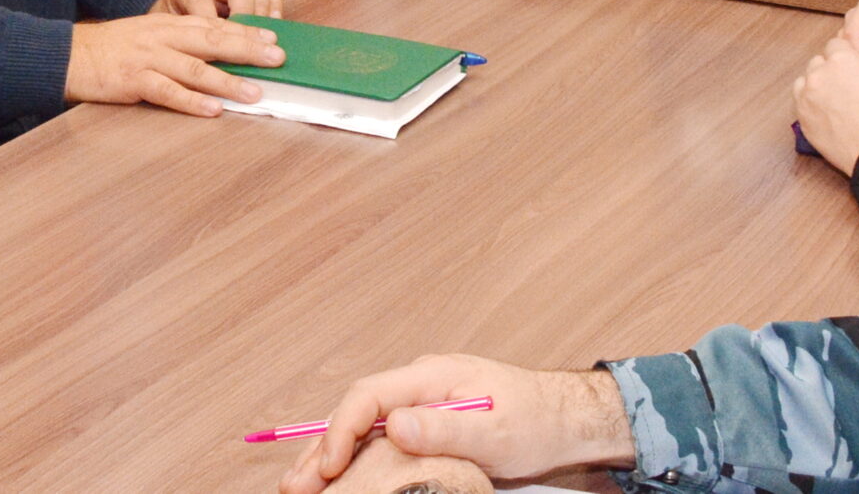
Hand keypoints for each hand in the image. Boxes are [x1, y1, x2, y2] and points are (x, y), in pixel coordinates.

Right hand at [63, 13, 284, 115]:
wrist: (66, 54)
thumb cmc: (111, 49)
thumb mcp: (147, 35)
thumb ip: (179, 41)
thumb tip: (218, 52)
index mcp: (167, 24)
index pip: (214, 25)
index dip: (246, 32)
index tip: (274, 39)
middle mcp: (162, 37)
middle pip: (211, 41)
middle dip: (247, 50)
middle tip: (278, 59)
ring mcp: (147, 58)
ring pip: (194, 68)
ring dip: (227, 81)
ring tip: (254, 92)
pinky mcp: (132, 81)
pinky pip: (166, 91)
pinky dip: (191, 101)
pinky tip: (213, 110)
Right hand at [278, 356, 631, 493]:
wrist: (564, 419)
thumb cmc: (536, 421)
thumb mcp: (497, 430)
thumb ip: (447, 427)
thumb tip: (394, 425)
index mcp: (431, 376)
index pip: (369, 394)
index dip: (342, 429)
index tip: (332, 467)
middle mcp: (418, 386)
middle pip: (355, 412)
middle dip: (321, 448)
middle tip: (294, 485)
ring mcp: (419, 405)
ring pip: (362, 427)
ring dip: (330, 456)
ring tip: (300, 487)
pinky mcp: (425, 426)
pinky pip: (379, 440)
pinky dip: (355, 460)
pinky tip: (337, 482)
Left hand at [793, 33, 858, 175]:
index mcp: (842, 59)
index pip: (838, 44)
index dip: (850, 55)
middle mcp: (818, 73)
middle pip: (821, 61)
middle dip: (834, 69)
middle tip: (854, 87)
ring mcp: (806, 97)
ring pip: (807, 80)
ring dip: (820, 84)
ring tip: (840, 101)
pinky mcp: (801, 120)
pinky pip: (801, 102)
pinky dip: (812, 104)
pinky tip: (829, 114)